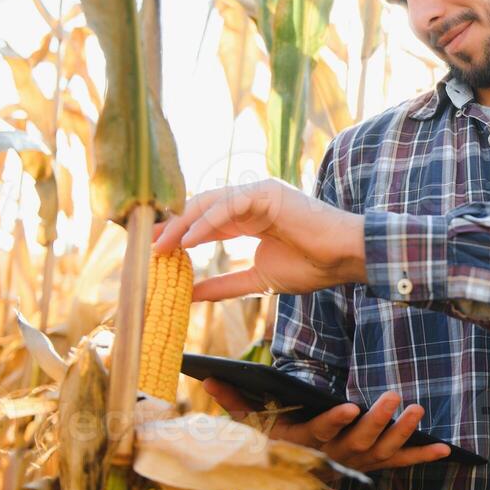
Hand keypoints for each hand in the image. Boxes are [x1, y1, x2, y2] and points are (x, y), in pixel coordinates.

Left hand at [151, 179, 367, 299]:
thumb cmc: (312, 266)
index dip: (178, 236)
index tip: (153, 254)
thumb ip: (224, 285)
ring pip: (208, 204)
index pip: (204, 222)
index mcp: (249, 218)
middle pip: (199, 209)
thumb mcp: (258, 280)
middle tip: (144, 247)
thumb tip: (190, 296)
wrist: (345, 258)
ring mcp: (257, 193)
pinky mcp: (265, 193)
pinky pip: (227, 206)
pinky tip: (188, 242)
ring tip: (161, 247)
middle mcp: (249, 201)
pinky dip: (205, 223)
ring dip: (182, 226)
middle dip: (171, 227)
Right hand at [201, 377, 450, 471]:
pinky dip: (422, 456)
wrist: (296, 475)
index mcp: (308, 443)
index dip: (334, 421)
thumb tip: (207, 374)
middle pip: (359, 441)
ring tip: (416, 409)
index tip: (348, 406)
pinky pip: (401, 464)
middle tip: (392, 397)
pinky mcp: (376, 465)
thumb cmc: (275, 440)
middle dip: (377, 420)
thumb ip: (233, 400)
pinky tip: (445, 448)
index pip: (321, 433)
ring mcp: (358, 463)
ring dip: (402, 432)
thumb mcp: (252, 423)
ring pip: (383, 451)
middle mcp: (335, 456)